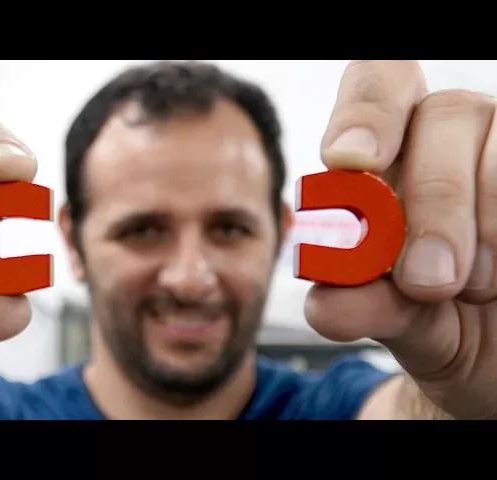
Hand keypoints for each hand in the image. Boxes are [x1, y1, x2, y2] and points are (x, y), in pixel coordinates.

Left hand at [305, 60, 496, 419]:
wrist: (495, 350)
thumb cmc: (437, 317)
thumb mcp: (397, 317)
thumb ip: (362, 303)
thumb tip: (324, 304)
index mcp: (391, 151)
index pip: (379, 84)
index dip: (365, 111)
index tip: (351, 161)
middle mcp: (451, 133)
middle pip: (444, 114)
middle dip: (433, 198)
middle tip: (424, 280)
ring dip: (479, 225)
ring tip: (471, 290)